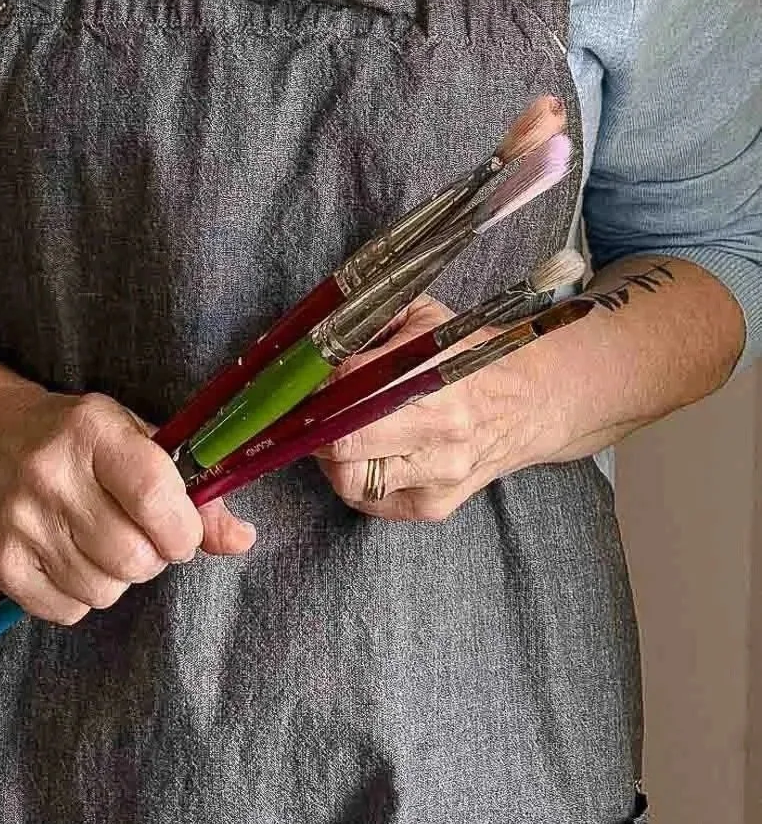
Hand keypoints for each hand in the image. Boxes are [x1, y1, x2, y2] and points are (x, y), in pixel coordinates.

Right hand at [0, 385, 255, 623]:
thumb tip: (243, 540)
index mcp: (93, 431)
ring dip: (116, 577)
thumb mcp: (136, 439)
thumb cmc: (76, 438)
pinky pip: (67, 611)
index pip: (156, 496)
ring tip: (99, 540)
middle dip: (151, 557)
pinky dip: (79, 595)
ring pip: (104, 591)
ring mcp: (19, 520)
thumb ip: (192, 492)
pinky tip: (68, 555)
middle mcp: (50, 473)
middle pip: (133, 558)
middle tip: (137, 535)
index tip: (180, 531)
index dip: (183, 530)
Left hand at [314, 294, 544, 522]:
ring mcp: (438, 474)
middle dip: (312, 426)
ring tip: (337, 429)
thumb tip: (304, 340)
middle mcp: (440, 429)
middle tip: (305, 410)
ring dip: (330, 456)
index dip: (311, 384)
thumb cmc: (465, 354)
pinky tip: (365, 453)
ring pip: (349, 479)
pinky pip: (369, 501)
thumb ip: (364, 323)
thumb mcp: (421, 317)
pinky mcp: (434, 506)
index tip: (296, 379)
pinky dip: (354, 478)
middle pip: (341, 442)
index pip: (345, 385)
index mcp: (434, 373)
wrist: (529, 403)